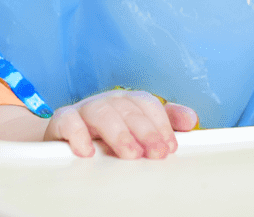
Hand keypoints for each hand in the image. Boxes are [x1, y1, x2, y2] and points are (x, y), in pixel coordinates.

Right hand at [43, 89, 197, 158]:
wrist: (64, 136)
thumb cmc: (107, 132)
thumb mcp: (137, 127)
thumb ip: (165, 122)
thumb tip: (191, 120)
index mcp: (128, 100)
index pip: (148, 104)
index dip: (161, 124)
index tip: (170, 147)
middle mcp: (109, 100)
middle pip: (129, 109)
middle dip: (146, 132)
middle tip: (157, 153)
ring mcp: (85, 108)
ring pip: (103, 113)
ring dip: (119, 133)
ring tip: (130, 154)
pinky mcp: (63, 119)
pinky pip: (69, 121)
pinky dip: (78, 134)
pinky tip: (87, 151)